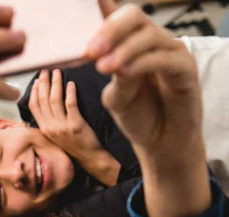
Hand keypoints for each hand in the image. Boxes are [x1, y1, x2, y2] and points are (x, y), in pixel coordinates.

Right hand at [29, 68, 101, 161]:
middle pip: (43, 100)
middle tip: (46, 71)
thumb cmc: (72, 143)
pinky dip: (70, 92)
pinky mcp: (76, 124)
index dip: (34, 91)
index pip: (34, 106)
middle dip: (44, 83)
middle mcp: (50, 128)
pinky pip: (70, 104)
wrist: (88, 156)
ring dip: (56, 84)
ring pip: (55, 100)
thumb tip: (43, 101)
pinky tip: (71, 84)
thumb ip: (47, 120)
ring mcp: (62, 127)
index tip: (37, 80)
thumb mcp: (54, 135)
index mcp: (44, 129)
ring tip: (58, 73)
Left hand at [85, 0, 208, 216]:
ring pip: (148, 35)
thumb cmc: (140, 118)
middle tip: (90, 52)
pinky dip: (141, 62)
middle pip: (133, 17)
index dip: (103, 8)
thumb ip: (113, 75)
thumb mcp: (117, 97)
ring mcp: (172, 52)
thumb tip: (107, 56)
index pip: (118, 18)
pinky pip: (164, 57)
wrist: (161, 144)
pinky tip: (125, 72)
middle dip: (109, 31)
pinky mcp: (186, 67)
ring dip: (123, 50)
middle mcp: (153, 43)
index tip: (88, 7)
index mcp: (132, 45)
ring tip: (104, 67)